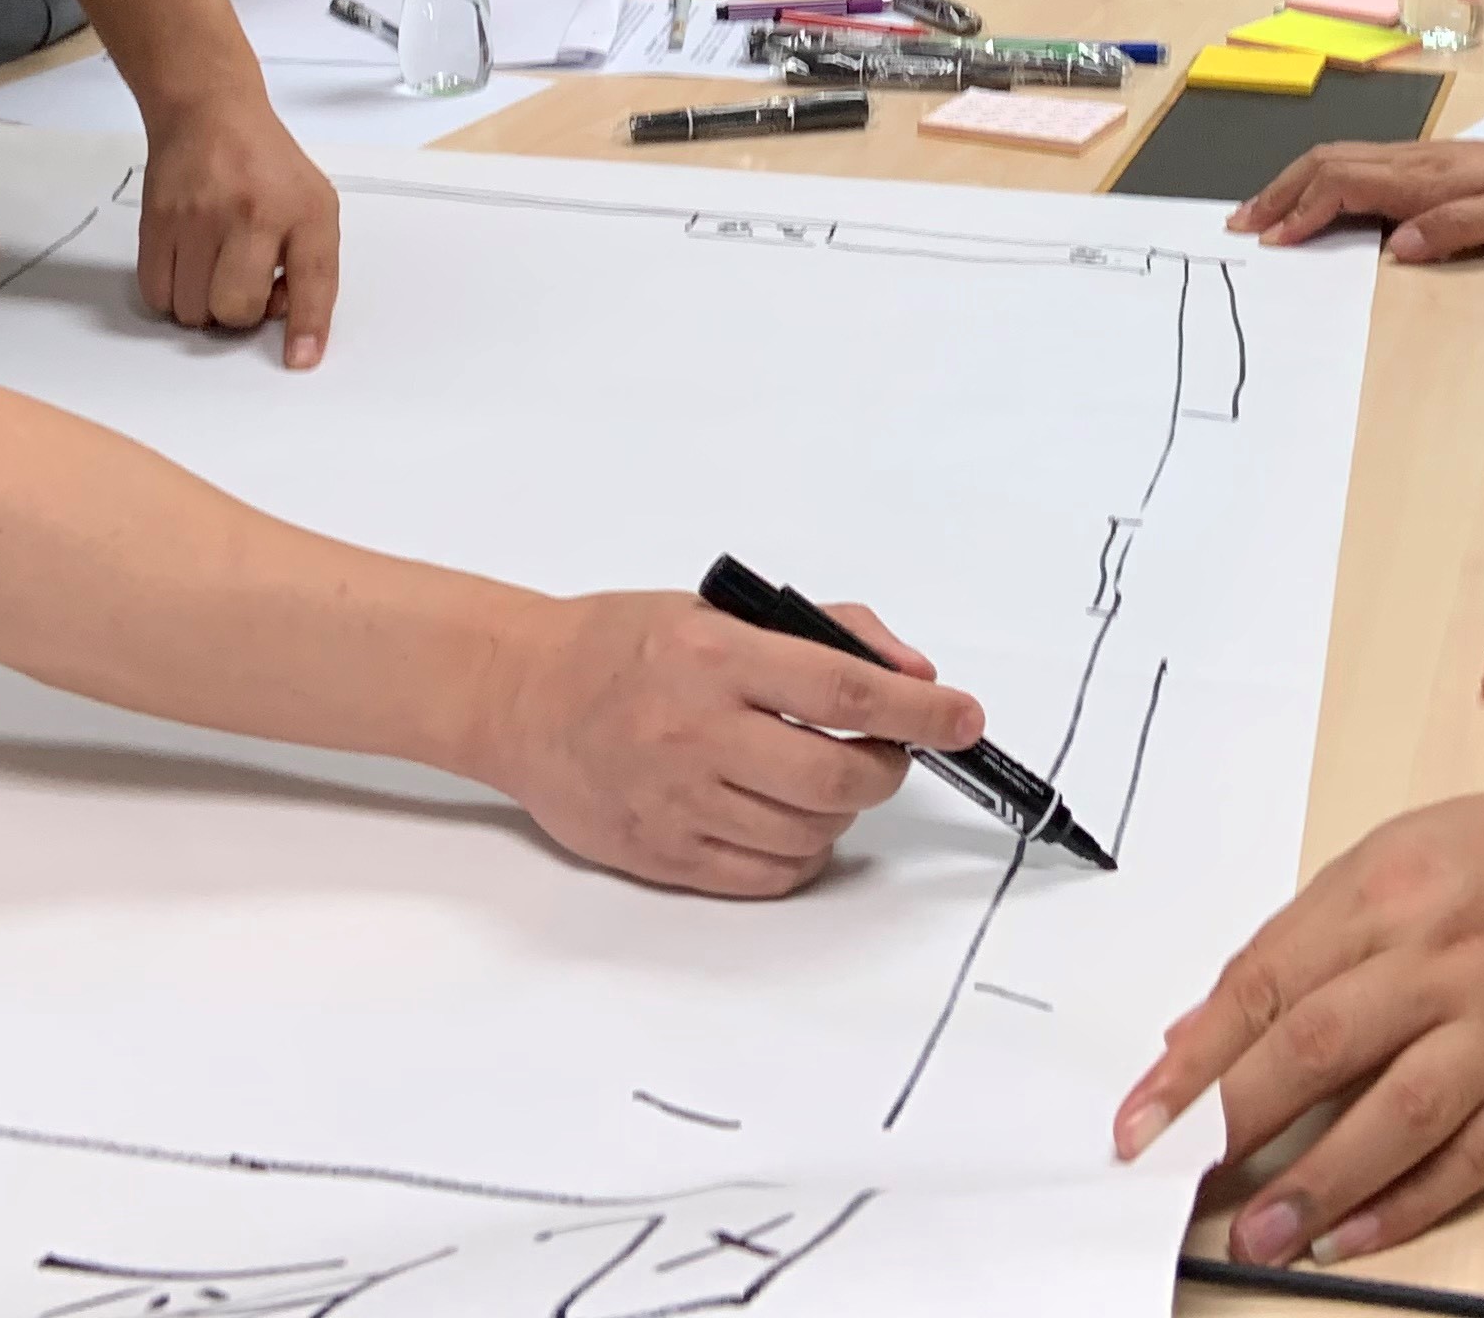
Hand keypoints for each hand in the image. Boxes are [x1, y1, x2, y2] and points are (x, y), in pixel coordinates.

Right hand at [136, 90, 341, 362]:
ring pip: (193, 310)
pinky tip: (188, 268)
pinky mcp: (157, 222)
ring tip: (214, 271)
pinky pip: (157, 295)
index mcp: (303, 210)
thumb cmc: (266, 167)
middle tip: (242, 285)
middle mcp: (252, 213)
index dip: (305, 326)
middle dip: (240, 314)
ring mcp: (199, 217)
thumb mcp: (314, 204)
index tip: (298, 359)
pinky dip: (172, 296)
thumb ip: (312, 266)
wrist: (208, 114)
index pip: (312, 278)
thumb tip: (290, 327)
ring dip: (204, 307)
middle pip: (237, 308)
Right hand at [482, 591, 983, 897]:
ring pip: (810, 830)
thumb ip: (824, 633)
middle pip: (837, 774)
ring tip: (818, 777)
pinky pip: (766, 874)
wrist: (518, 696)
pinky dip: (798, 850)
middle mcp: (696, 730)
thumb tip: (913, 673)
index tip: (965, 719)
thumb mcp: (718, 610)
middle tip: (884, 751)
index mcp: (714, 654)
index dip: (920, 711)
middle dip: (885, 767)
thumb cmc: (620, 645)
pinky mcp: (662, 853)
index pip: (846, 687)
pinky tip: (784, 817)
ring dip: (839, 808)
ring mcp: (678, 799)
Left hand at [1114, 784, 1483, 1265]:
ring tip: (1259, 1234)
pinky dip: (1409, 1202)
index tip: (1139, 1119)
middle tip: (1177, 1178)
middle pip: (1323, 1045)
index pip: (1266, 981)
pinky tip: (1352, 1235)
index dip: (1196, 1059)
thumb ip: (1294, 943)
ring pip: (1400, 1112)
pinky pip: (1474, 1155)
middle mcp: (1440, 959)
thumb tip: (1198, 1031)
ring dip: (1322, 1180)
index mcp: (1384, 891)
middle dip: (1240, 1118)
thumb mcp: (1389, 861)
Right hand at [1234, 135, 1483, 262]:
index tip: (1274, 242)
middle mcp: (1409, 161)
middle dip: (1277, 192)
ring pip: (1335, 160)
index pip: (1343, 185)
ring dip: (1291, 184)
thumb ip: (1454, 231)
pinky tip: (1312, 200)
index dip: (1303, 212)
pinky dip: (1317, 181)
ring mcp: (1413, 159)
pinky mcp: (1421, 165)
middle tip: (1239, 223)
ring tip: (1260, 212)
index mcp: (1422, 177)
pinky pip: (1353, 165)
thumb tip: (1398, 248)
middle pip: (1324, 164)